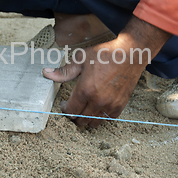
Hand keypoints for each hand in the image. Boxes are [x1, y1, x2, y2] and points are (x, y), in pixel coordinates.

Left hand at [43, 16, 171, 126]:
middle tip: (71, 108)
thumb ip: (64, 71)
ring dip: (85, 119)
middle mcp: (98, 100)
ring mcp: (110, 105)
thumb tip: (46, 73)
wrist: (130, 55)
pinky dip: (99, 117)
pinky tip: (95, 109)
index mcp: (86, 90)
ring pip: (93, 122)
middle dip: (73, 116)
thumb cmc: (105, 55)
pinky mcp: (120, 105)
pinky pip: (106, 119)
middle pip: (81, 119)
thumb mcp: (81, 59)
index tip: (63, 104)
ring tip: (82, 110)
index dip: (64, 109)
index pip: (71, 110)